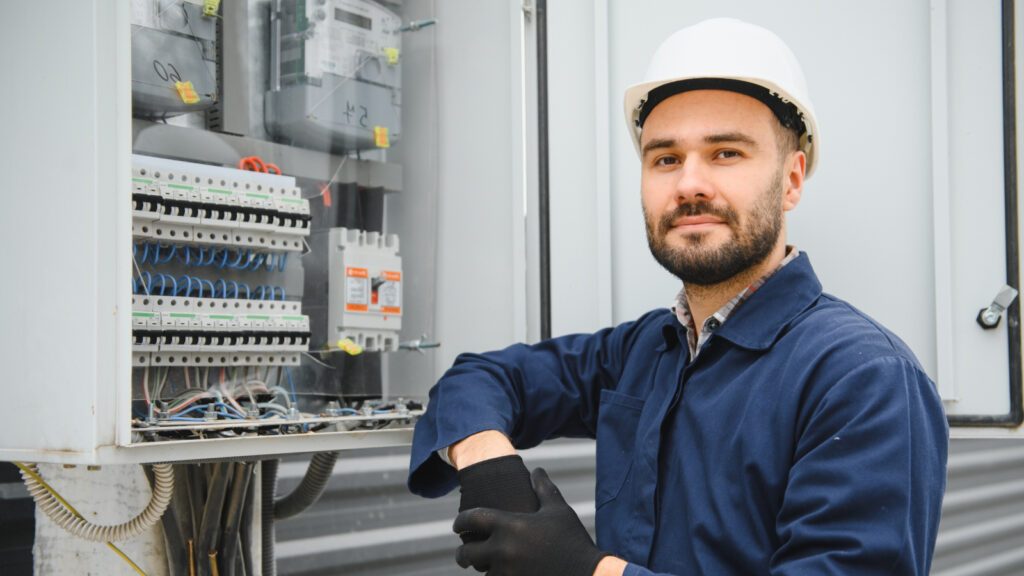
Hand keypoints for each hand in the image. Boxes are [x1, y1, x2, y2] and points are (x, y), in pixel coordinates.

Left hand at [453, 467, 608, 575]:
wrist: (587, 574)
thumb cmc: (572, 539)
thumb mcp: (557, 510)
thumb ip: (543, 488)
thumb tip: (536, 470)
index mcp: (510, 526)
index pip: (472, 519)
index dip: (461, 521)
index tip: (458, 525)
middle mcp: (503, 550)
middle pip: (467, 553)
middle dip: (463, 553)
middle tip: (464, 552)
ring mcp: (507, 572)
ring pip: (481, 572)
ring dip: (482, 569)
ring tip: (484, 565)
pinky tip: (501, 574)